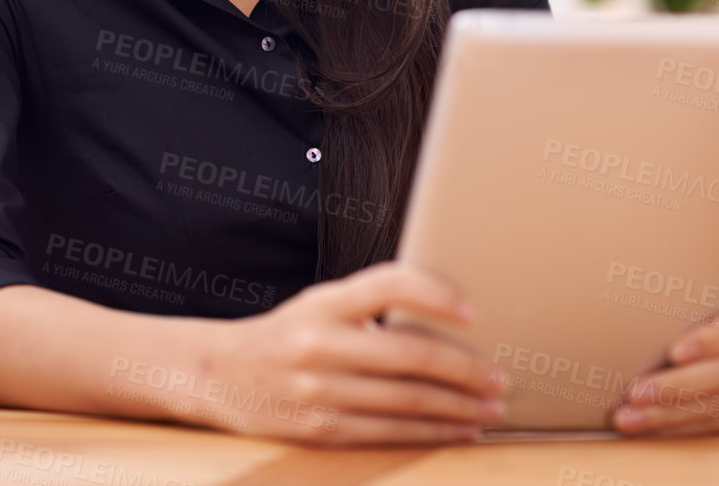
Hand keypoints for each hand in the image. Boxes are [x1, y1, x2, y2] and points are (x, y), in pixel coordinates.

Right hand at [187, 260, 506, 445]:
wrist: (219, 374)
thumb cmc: (286, 334)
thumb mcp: (320, 305)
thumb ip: (370, 308)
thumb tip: (446, 319)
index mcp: (325, 303)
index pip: (390, 284)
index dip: (436, 294)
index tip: (473, 311)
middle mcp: (321, 344)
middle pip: (410, 354)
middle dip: (464, 369)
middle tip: (500, 376)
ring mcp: (319, 390)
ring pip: (406, 401)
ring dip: (457, 407)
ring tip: (489, 407)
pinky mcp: (320, 429)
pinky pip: (388, 433)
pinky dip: (430, 433)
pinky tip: (457, 430)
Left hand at [610, 292, 718, 436]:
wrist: (678, 344)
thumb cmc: (671, 314)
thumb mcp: (677, 302)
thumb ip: (668, 303)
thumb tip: (621, 300)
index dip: (712, 338)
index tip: (674, 352)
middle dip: (678, 385)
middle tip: (636, 391)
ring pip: (715, 407)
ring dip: (666, 414)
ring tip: (627, 416)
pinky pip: (705, 429)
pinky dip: (668, 429)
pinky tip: (638, 426)